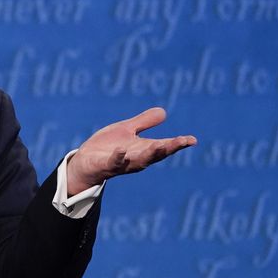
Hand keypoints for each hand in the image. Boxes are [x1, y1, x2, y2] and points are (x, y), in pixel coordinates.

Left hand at [66, 107, 196, 195]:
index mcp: (143, 149)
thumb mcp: (126, 130)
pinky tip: (121, 150)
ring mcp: (122, 163)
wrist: (85, 162)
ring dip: (149, 154)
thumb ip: (144, 122)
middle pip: (156, 154)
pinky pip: (113, 163)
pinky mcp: (106, 166)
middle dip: (169, 148)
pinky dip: (118, 157)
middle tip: (182, 142)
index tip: (192, 139)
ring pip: (139, 160)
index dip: (178, 143)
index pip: (164, 146)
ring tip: (160, 144)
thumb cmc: (107, 147)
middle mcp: (136, 158)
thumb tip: (163, 112)